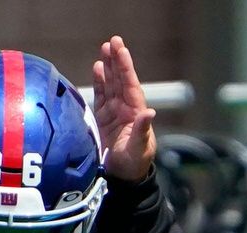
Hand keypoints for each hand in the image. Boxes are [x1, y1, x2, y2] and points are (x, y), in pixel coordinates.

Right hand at [93, 35, 156, 181]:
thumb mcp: (139, 148)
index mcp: (135, 112)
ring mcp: (114, 112)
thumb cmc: (134, 164)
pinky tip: (97, 68)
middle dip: (117, 60)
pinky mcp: (103, 118)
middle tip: (113, 41)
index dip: (125, 66)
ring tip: (104, 49)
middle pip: (120, 79)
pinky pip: (101, 95)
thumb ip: (142, 130)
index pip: (130, 84)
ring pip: (111, 84)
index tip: (121, 49)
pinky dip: (99, 82)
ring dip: (108, 67)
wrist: (123, 177)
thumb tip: (150, 112)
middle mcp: (125, 108)